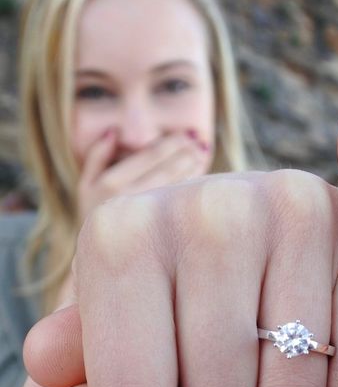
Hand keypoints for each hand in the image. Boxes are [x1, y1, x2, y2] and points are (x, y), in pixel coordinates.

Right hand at [77, 129, 208, 220]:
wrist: (99, 255)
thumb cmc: (92, 213)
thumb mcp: (86, 184)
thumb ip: (96, 156)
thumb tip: (113, 131)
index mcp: (111, 185)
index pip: (149, 157)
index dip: (170, 143)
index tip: (185, 133)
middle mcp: (128, 200)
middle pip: (165, 170)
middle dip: (185, 154)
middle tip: (200, 141)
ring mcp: (144, 216)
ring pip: (174, 187)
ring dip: (192, 169)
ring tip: (203, 153)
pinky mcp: (156, 229)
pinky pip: (175, 204)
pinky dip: (188, 188)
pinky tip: (199, 176)